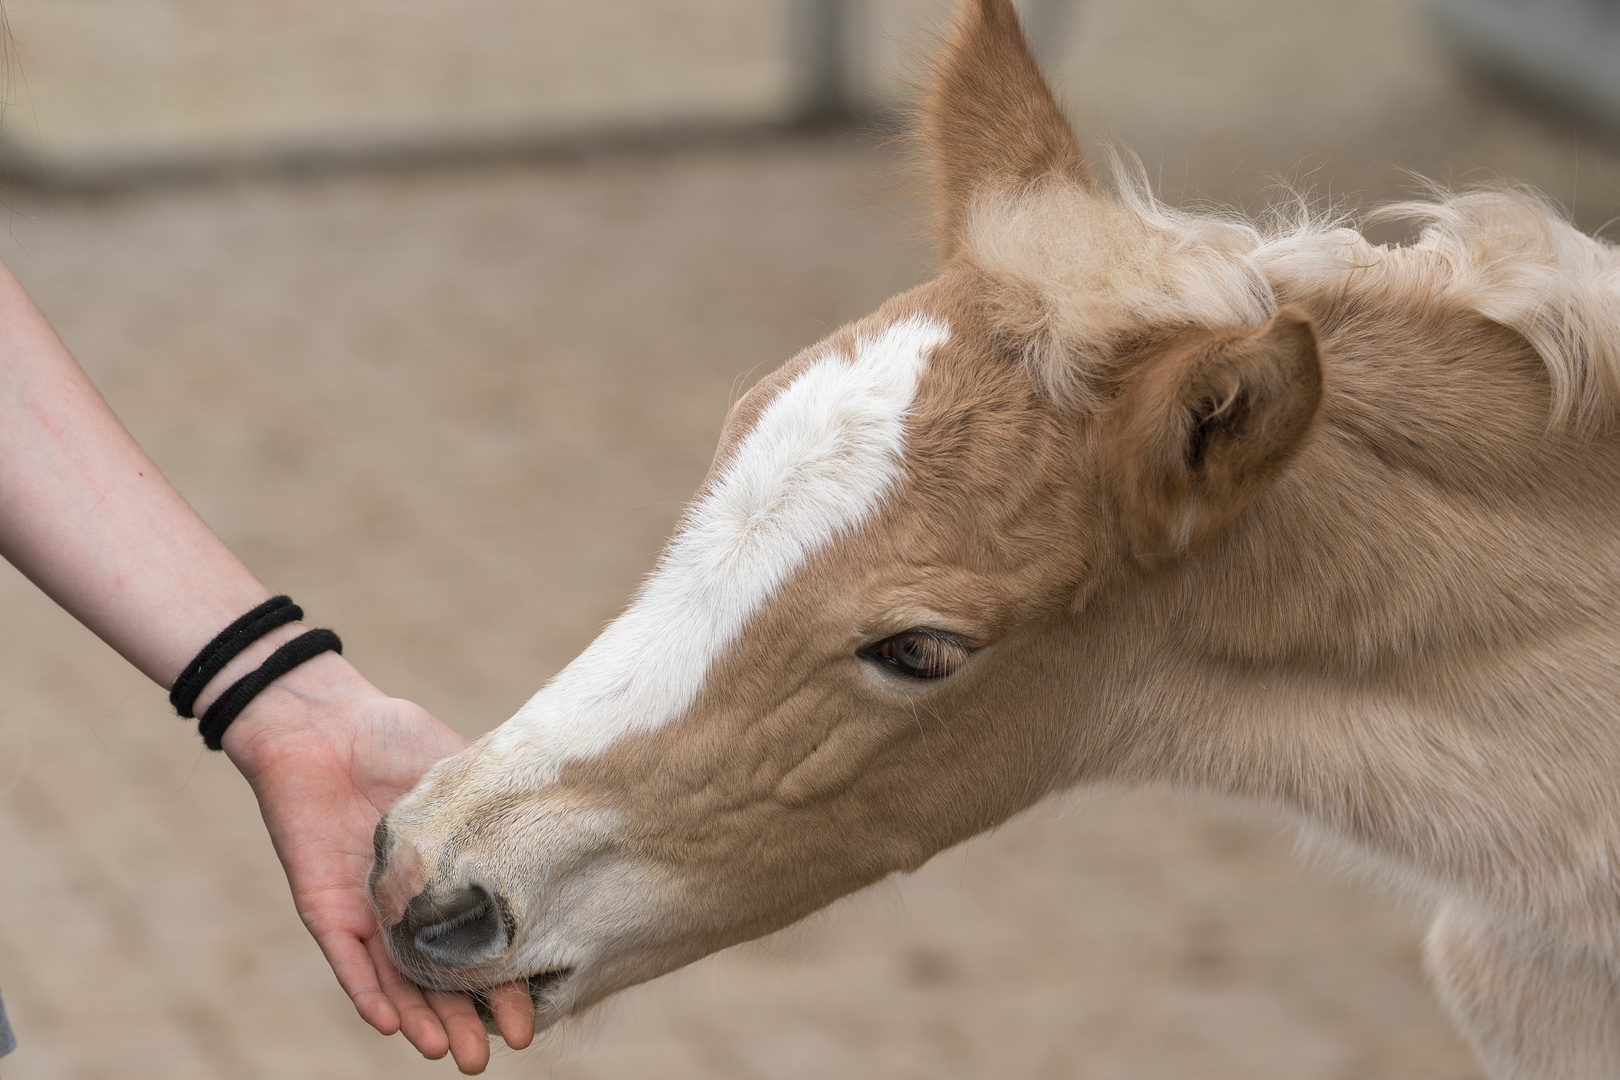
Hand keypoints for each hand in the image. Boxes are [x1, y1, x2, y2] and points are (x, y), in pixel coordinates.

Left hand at [219, 652, 535, 1073]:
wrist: (328, 723)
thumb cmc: (399, 739)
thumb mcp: (466, 779)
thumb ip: (497, 817)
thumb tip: (566, 839)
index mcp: (449, 879)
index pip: (481, 945)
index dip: (506, 985)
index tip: (533, 1019)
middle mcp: (410, 907)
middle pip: (439, 977)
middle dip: (465, 1020)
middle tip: (489, 1057)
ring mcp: (368, 911)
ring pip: (395, 980)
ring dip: (419, 1019)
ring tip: (445, 1054)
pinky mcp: (325, 906)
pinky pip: (347, 957)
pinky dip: (366, 988)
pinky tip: (388, 1022)